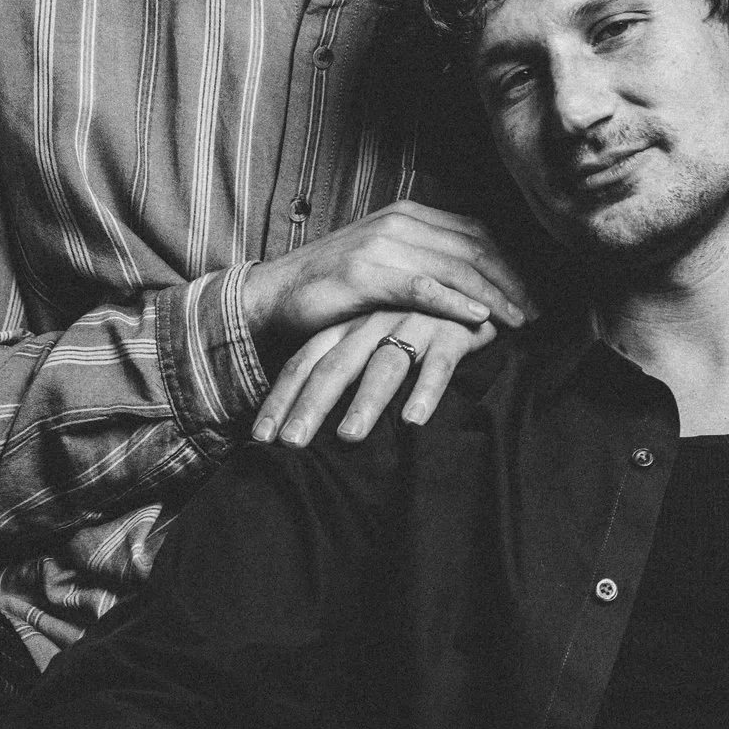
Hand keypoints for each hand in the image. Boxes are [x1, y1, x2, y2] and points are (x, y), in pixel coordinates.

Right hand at [240, 200, 533, 369]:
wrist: (275, 294)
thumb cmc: (335, 286)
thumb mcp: (386, 264)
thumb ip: (426, 262)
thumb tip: (476, 282)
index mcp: (409, 215)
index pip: (476, 233)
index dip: (510, 263)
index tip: (534, 292)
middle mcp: (400, 222)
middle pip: (475, 248)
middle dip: (512, 280)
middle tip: (536, 311)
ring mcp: (382, 245)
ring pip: (455, 266)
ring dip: (494, 294)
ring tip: (519, 319)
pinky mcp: (366, 273)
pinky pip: (422, 286)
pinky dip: (455, 301)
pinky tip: (479, 317)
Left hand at [252, 306, 493, 446]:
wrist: (468, 284)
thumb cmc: (414, 321)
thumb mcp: (369, 335)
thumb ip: (342, 363)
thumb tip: (301, 417)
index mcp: (347, 325)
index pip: (304, 363)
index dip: (280, 399)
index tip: (259, 440)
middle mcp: (373, 324)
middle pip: (334, 368)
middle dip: (310, 407)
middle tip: (292, 445)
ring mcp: (412, 325)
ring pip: (384, 366)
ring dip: (365, 402)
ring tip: (348, 437)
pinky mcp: (452, 332)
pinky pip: (439, 364)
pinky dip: (426, 391)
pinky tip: (414, 421)